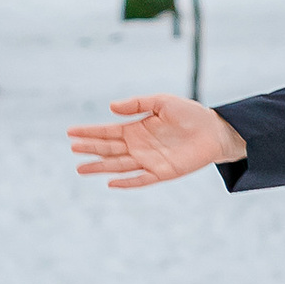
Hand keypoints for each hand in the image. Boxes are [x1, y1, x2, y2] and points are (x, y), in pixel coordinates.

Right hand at [66, 95, 248, 189]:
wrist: (214, 130)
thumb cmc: (189, 114)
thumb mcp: (162, 101)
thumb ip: (138, 104)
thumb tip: (111, 108)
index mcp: (136, 129)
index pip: (108, 132)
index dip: (89, 132)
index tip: (70, 132)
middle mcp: (139, 146)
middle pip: (109, 149)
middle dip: (90, 148)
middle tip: (72, 148)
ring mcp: (149, 160)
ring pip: (119, 165)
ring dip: (101, 166)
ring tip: (81, 168)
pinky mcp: (162, 172)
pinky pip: (141, 179)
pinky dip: (127, 182)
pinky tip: (111, 182)